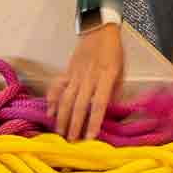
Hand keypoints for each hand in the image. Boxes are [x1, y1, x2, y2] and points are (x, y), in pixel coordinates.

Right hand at [51, 23, 124, 141]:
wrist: (99, 30)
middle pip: (80, 104)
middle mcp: (89, 77)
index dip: (94, 121)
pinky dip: (52, 99)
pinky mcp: (67, 71)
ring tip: (60, 134)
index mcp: (107, 76)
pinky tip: (49, 113)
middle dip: (75, 125)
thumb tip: (112, 110)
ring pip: (66, 98)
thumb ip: (117, 90)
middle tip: (71, 142)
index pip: (99, 103)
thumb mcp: (122, 70)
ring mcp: (76, 74)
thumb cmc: (114, 52)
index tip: (90, 137)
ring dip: (63, 117)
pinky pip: (57, 86)